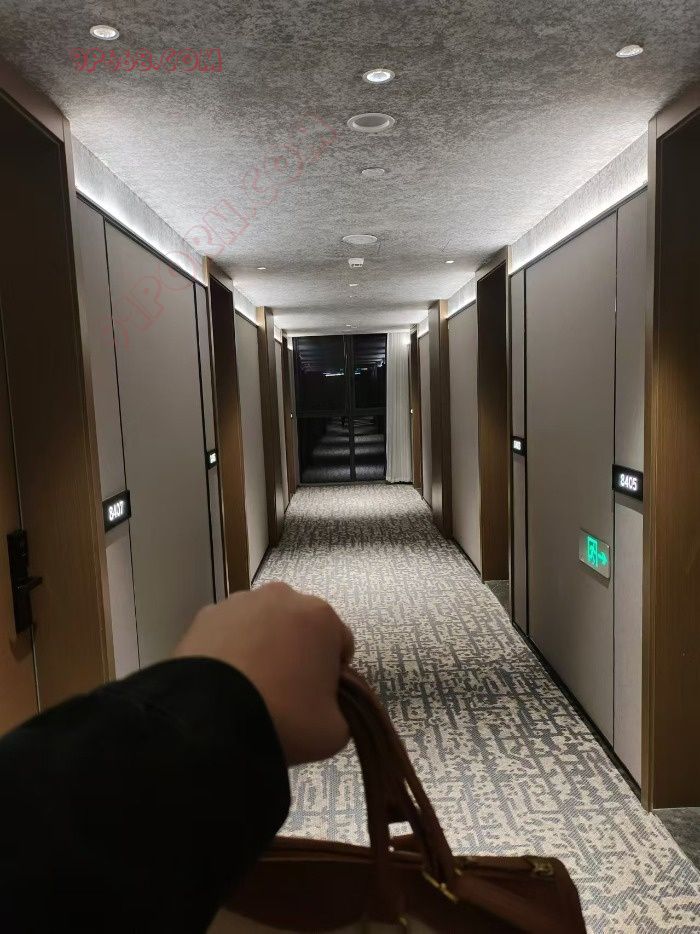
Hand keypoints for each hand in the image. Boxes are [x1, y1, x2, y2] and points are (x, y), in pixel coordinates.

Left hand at [173, 583, 353, 764]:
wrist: (211, 719)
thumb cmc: (284, 717)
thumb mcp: (334, 731)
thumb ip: (340, 711)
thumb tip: (325, 708)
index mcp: (322, 616)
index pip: (340, 644)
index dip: (333, 674)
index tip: (319, 698)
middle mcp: (282, 596)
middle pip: (299, 627)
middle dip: (296, 653)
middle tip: (285, 693)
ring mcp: (240, 602)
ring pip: (261, 625)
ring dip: (262, 647)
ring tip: (248, 688)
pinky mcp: (204, 616)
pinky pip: (227, 633)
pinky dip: (230, 650)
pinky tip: (223, 682)